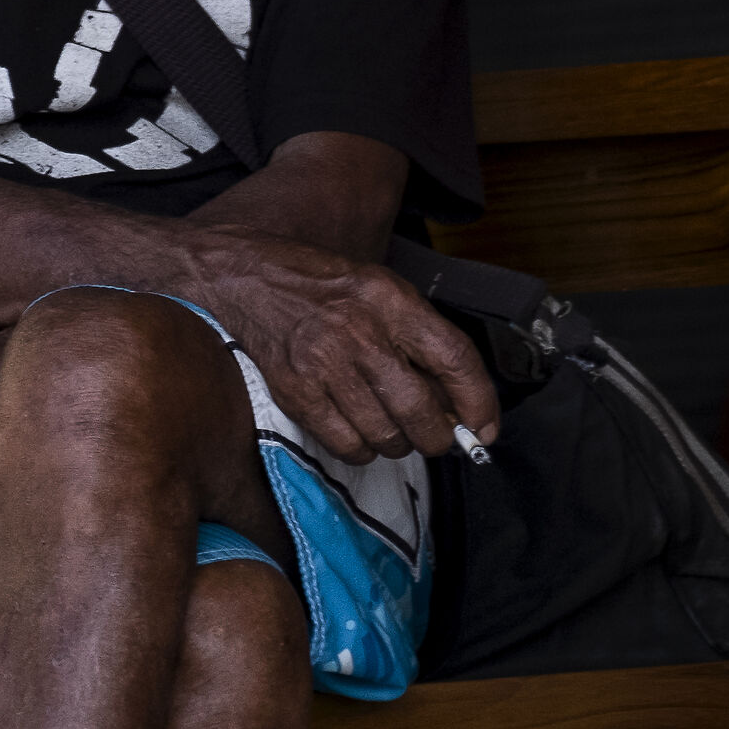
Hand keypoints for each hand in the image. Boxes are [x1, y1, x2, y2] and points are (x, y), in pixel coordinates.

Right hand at [188, 229, 498, 463]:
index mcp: (389, 298)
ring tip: (391, 428)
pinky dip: (361, 450)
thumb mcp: (379, 290)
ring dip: (397, 444)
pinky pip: (346, 444)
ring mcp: (324, 363)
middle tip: (437, 437)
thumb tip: (456, 402)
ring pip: (385, 435)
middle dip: (437, 437)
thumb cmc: (320, 287)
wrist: (245, 278)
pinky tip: (359, 432)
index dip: (478, 400)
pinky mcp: (296, 390)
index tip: (483, 427)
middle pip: (420, 410)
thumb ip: (419, 338)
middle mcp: (360, 331)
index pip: (453, 358)